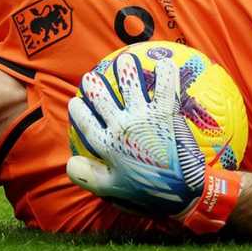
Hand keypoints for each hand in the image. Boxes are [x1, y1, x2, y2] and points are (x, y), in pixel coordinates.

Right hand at [67, 54, 241, 232]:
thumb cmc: (147, 190)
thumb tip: (69, 162)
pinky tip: (164, 63)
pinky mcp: (166, 113)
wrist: (182, 189)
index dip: (78, 110)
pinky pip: (165, 87)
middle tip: (91, 77)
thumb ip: (87, 176)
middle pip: (101, 97)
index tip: (75, 102)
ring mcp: (143, 117)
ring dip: (125, 69)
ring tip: (124, 60)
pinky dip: (165, 73)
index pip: (84, 121)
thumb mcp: (111, 187)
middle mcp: (121, 126)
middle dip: (93, 84)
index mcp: (107, 144)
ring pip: (129, 84)